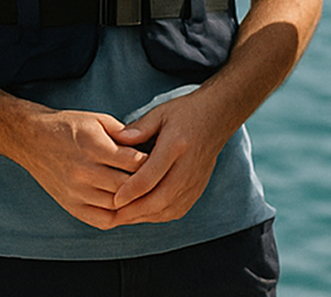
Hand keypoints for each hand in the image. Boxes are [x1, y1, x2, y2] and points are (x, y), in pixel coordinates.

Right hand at [6, 108, 149, 229]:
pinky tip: (129, 208)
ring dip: (135, 202)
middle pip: (128, 186)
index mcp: (93, 146)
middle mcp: (83, 171)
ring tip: (150, 195)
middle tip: (162, 181)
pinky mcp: (70, 205)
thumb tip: (148, 144)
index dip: (153, 162)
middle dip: (148, 184)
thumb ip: (124, 133)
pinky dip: (119, 217)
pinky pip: (101, 219)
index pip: (134, 162)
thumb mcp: (98, 119)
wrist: (32, 140)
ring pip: (117, 205)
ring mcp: (75, 192)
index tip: (162, 160)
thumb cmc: (69, 126)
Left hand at [107, 91, 233, 223]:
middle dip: (134, 211)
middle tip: (112, 215)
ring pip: (167, 209)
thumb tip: (116, 139)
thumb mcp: (160, 113)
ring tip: (122, 217)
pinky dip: (157, 216)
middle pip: (158, 199)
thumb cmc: (186, 113)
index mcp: (176, 145)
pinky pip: (175, 211)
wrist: (217, 118)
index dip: (130, 191)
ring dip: (143, 216)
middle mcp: (188, 168)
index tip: (113, 200)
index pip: (150, 176)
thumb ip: (138, 128)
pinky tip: (142, 214)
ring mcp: (195, 181)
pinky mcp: (197, 189)